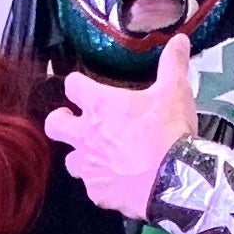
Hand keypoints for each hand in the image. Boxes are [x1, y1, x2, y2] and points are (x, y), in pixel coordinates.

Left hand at [45, 37, 196, 218]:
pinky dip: (101, 183)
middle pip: (54, 125)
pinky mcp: (98, 193)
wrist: (173, 180)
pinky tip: (117, 181)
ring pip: (70, 160)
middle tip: (74, 120)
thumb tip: (179, 40)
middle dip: (60, 120)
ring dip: (81, 155)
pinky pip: (91, 187)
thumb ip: (173, 64)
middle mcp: (86, 135)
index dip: (77, 84)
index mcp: (99, 106)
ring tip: (98, 154)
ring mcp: (89, 167)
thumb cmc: (168, 132)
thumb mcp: (175, 91)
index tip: (82, 85)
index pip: (72, 86)